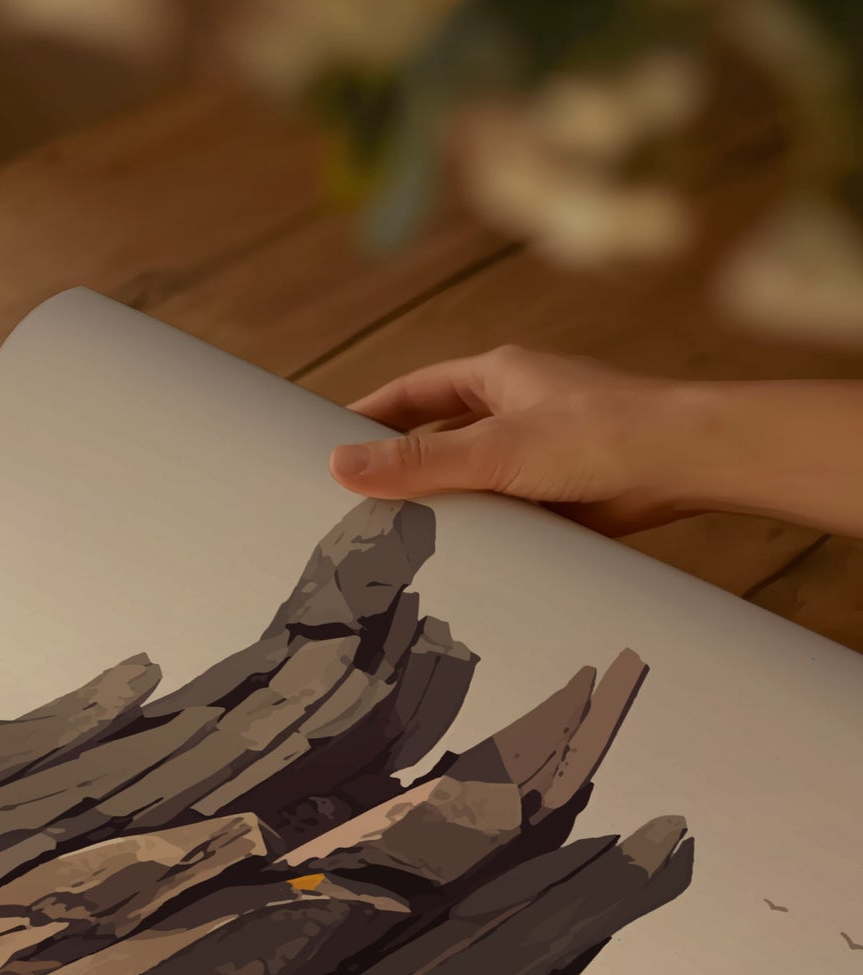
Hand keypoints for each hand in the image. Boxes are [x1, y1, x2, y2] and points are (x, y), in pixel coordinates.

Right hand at [329, 345, 695, 534]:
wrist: (687, 464)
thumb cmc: (603, 434)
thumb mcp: (495, 449)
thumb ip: (418, 461)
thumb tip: (340, 465)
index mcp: (498, 376)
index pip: (413, 392)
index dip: (369, 416)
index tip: (327, 443)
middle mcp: (516, 408)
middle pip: (437, 436)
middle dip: (398, 466)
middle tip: (351, 501)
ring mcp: (537, 451)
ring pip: (469, 478)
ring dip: (440, 504)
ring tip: (392, 540)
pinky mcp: (558, 491)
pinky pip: (502, 510)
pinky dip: (478, 530)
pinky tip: (455, 558)